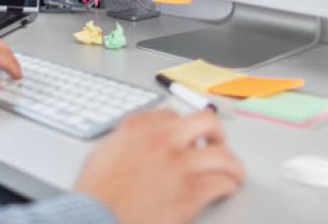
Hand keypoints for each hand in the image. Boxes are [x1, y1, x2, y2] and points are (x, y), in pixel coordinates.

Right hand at [74, 109, 244, 223]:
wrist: (96, 218)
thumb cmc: (95, 193)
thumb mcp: (102, 151)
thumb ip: (125, 138)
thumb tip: (138, 138)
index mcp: (139, 128)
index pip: (172, 114)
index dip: (181, 127)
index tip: (185, 136)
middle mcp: (163, 141)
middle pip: (205, 121)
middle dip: (216, 132)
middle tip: (218, 142)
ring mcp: (179, 166)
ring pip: (223, 155)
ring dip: (231, 164)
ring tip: (233, 171)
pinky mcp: (190, 193)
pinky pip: (221, 183)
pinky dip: (227, 186)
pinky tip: (224, 189)